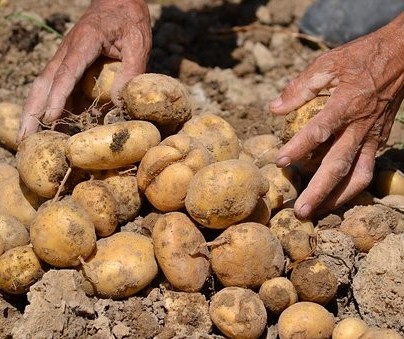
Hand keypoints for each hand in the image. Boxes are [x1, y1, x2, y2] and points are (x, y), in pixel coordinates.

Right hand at [18, 0, 151, 140]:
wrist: (120, 0)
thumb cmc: (130, 20)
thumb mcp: (138, 43)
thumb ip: (132, 71)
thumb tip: (121, 104)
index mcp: (84, 43)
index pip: (66, 73)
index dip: (58, 97)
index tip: (50, 118)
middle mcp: (68, 51)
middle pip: (44, 83)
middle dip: (33, 110)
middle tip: (25, 136)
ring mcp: (66, 57)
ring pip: (44, 85)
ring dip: (34, 110)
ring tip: (27, 135)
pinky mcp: (70, 63)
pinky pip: (56, 86)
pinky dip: (49, 104)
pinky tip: (47, 123)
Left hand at [270, 12, 403, 218]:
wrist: (402, 56)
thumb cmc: (361, 58)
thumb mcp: (329, 63)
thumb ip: (300, 87)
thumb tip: (274, 109)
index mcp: (345, 105)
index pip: (318, 132)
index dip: (298, 148)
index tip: (279, 162)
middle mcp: (360, 126)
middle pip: (338, 166)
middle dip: (318, 191)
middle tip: (300, 212)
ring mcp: (372, 137)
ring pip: (357, 175)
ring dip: (338, 197)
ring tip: (318, 211)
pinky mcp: (380, 141)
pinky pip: (368, 169)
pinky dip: (353, 185)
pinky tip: (338, 195)